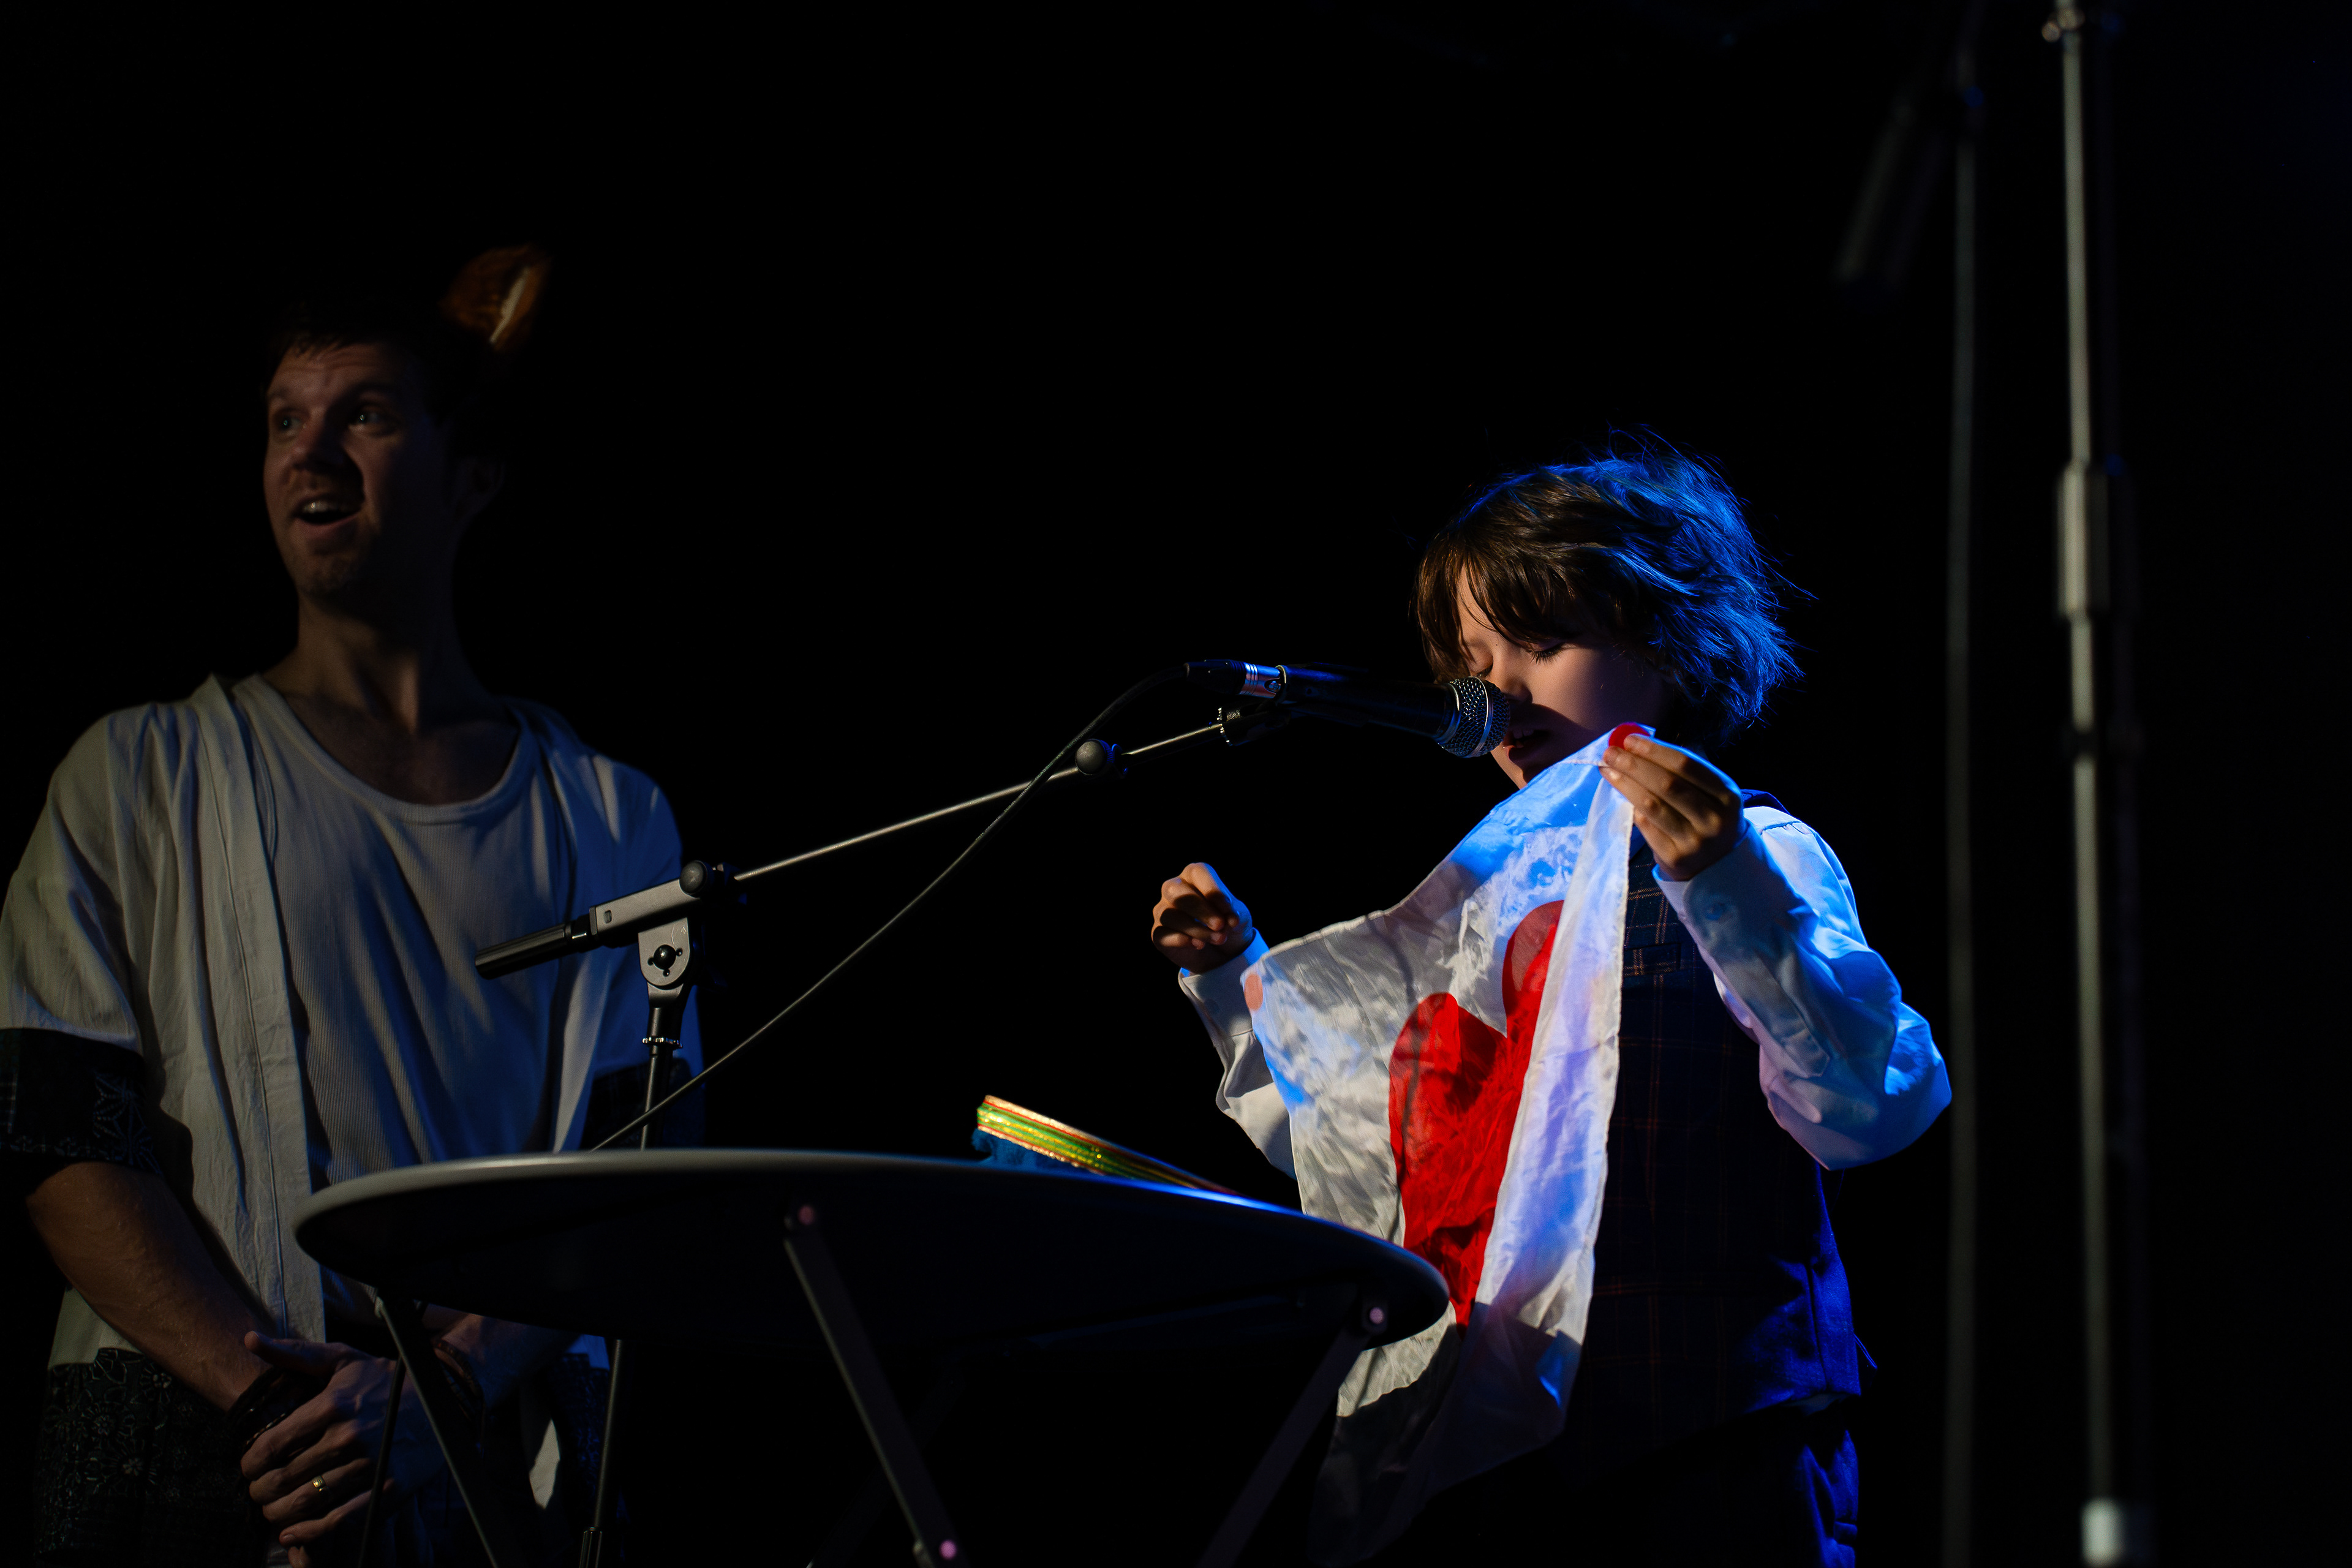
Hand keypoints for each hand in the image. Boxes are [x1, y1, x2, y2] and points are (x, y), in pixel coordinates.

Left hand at [238, 1332, 445, 1556]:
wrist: (443, 1400)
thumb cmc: (384, 1381)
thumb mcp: (342, 1359)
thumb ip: (294, 1353)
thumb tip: (249, 1339)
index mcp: (333, 1406)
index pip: (272, 1446)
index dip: (250, 1463)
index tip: (248, 1468)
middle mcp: (348, 1437)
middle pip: (283, 1478)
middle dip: (260, 1490)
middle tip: (258, 1491)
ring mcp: (369, 1466)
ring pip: (305, 1502)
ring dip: (277, 1512)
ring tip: (272, 1509)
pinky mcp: (386, 1490)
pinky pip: (337, 1521)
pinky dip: (307, 1533)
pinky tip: (291, 1532)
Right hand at [1150, 862, 1255, 969]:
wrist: (1222, 952)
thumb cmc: (1228, 925)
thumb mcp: (1237, 916)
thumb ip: (1233, 914)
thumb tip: (1227, 920)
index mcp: (1194, 876)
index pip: (1198, 873)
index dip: (1213, 890)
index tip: (1230, 911)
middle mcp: (1174, 889)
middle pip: (1177, 892)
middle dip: (1201, 910)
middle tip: (1220, 925)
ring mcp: (1163, 911)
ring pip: (1170, 915)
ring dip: (1196, 929)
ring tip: (1218, 939)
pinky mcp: (1158, 933)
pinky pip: (1162, 934)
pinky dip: (1181, 940)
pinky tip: (1198, 945)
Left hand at [1600, 733, 1745, 880]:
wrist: (1720, 865)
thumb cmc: (1708, 818)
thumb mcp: (1712, 794)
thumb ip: (1683, 772)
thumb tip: (1637, 747)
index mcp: (1727, 796)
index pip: (1685, 765)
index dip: (1654, 750)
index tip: (1630, 740)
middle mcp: (1714, 819)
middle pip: (1666, 783)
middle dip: (1634, 764)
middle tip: (1611, 753)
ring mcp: (1695, 841)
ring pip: (1651, 804)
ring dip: (1625, 783)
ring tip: (1607, 769)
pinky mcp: (1675, 858)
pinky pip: (1646, 825)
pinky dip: (1632, 807)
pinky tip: (1622, 794)